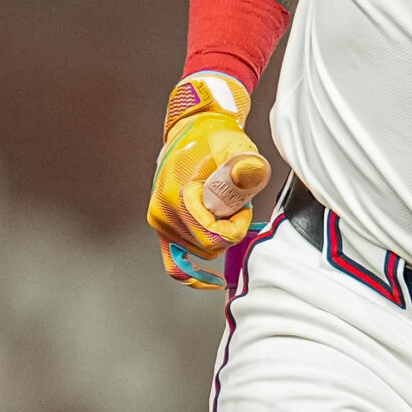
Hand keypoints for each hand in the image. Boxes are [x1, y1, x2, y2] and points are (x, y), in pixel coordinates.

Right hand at [147, 71, 271, 289]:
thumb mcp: (234, 147)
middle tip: (235, 203)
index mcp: (177, 198)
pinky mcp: (163, 228)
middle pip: (209, 247)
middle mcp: (163, 215)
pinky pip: (174, 265)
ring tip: (222, 206)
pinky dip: (192, 273)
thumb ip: (245, 164)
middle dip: (229, 229)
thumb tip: (250, 174)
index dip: (237, 226)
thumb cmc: (215, 138)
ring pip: (200, 253)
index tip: (244, 207)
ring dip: (217, 236)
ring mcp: (161, 224)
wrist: (193, 131)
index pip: (214, 237)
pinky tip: (212, 280)